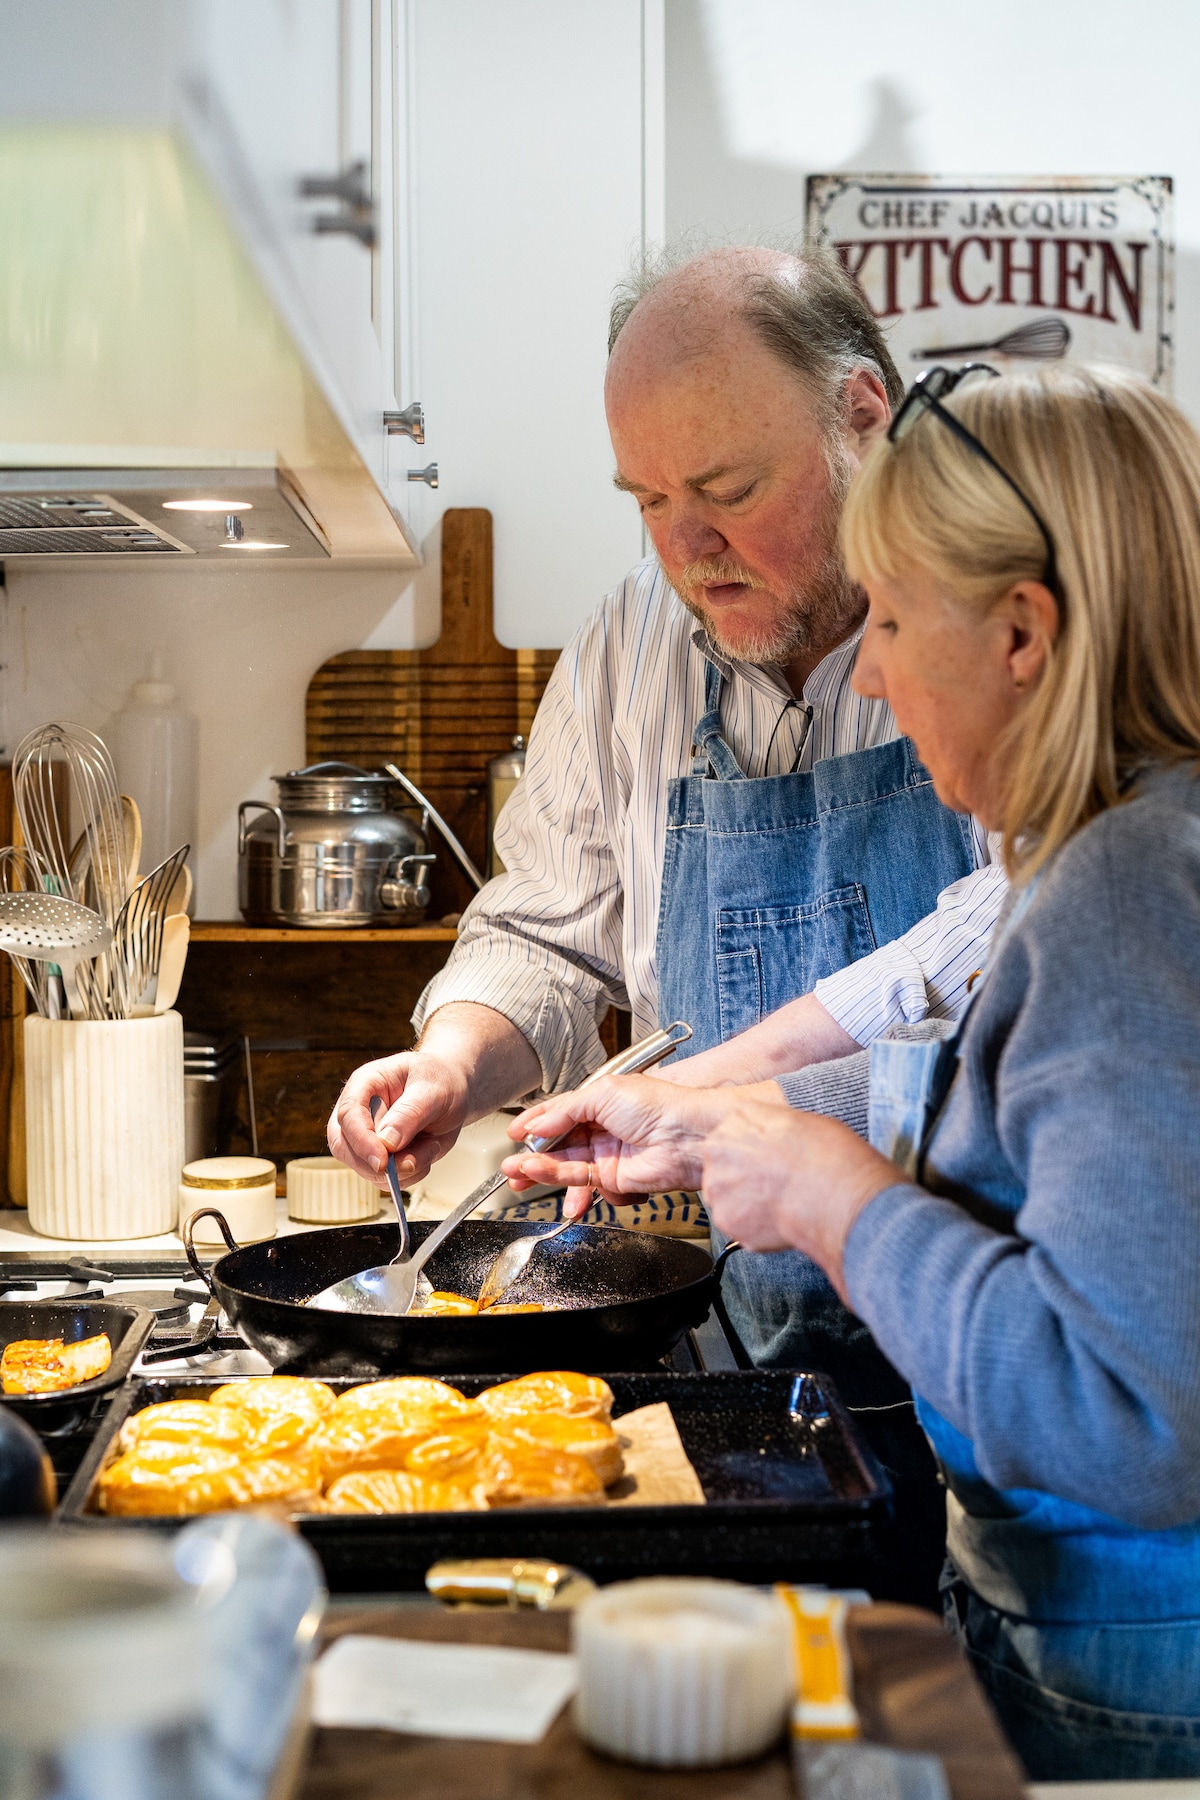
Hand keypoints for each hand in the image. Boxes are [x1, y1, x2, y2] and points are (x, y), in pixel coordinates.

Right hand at [328, 1051, 469, 1185]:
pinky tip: (427, 1150)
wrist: (455, 1091)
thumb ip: (409, 1114)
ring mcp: (367, 1136)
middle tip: (412, 1162)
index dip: (361, 1141)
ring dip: (403, 1168)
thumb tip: (387, 1142)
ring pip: (366, 1169)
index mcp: (365, 1084)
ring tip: (431, 1143)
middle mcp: (359, 1112)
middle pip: (344, 1146)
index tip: (382, 1161)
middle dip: (377, 1164)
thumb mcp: (433, 1090)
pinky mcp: (380, 1156)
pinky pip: (386, 1179)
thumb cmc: (441, 1080)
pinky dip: (411, 1174)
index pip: (348, 1115)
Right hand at [502, 1074, 787, 1218]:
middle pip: (559, 1142)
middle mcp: (604, 1128)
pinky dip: (555, 1176)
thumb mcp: (604, 1093)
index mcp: (602, 1101)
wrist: (688, 1136)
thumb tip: (539, 1124)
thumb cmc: (659, 1105)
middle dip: (532, 1152)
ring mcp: (608, 1154)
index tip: (514, 1131)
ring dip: (538, 1168)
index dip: (537, 1122)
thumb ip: (566, 1109)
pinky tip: (538, 1171)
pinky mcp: (613, 1178)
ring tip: (515, 1172)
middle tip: (509, 1161)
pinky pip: (578, 1179)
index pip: (561, 1112)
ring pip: (565, 1164)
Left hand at [701, 1101, 901, 1302]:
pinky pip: (738, 1227)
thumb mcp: (798, 1120)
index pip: (732, 1139)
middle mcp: (717, 1151)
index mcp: (735, 1120)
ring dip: (748, 1205)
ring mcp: (718, 1188)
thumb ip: (771, 1132)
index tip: (769, 1165)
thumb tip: (774, 1143)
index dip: (753, 1156)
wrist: (834, 1193)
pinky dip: (755, 1229)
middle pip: (724, 1169)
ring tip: (780, 1205)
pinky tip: (780, 1220)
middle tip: (774, 1187)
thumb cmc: (827, 1155)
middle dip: (745, 1181)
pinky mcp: (726, 1221)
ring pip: (728, 1200)